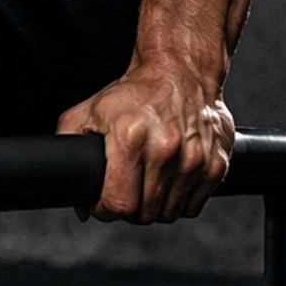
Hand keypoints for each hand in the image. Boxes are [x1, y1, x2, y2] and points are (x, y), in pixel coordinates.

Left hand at [58, 64, 233, 223]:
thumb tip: (78, 202)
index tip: (102, 202)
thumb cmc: (133, 94)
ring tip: (146, 184)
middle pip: (143, 213)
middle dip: (128, 209)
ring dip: (154, 208)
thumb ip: (69, 149)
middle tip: (125, 191)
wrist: (181, 72)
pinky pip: (193, 207)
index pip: (118, 202)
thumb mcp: (88, 112)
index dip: (104, 209)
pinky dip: (179, 203)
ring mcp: (194, 159)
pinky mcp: (216, 165)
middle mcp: (165, 149)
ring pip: (168, 214)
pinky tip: (169, 182)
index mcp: (130, 137)